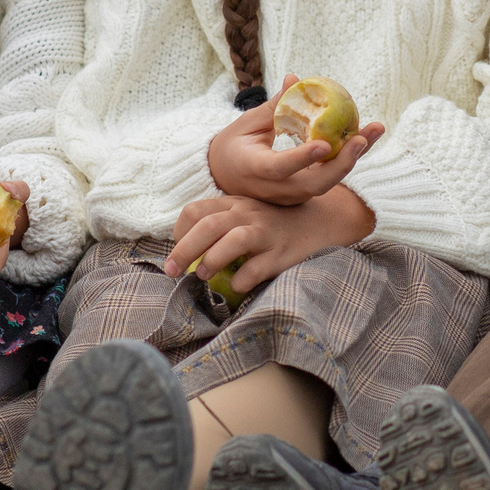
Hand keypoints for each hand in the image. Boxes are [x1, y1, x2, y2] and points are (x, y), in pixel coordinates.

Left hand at [163, 186, 375, 295]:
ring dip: (213, 259)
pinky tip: (237, 285)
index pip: (195, 210)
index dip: (180, 233)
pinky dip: (242, 279)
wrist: (318, 223)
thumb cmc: (271, 224)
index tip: (177, 253)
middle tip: (171, 271)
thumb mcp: (244, 214)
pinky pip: (257, 269)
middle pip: (208, 226)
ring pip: (234, 240)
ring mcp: (266, 233)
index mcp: (233, 204)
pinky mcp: (281, 254)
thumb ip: (217, 225)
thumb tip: (182, 254)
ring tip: (204, 275)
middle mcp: (248, 214)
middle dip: (184, 250)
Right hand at [206, 72, 386, 204]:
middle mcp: (276, 189)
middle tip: (363, 137)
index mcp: (255, 170)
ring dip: (353, 158)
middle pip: (315, 184)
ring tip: (375, 129)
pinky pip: (328, 178)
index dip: (303, 158)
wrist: (223, 177)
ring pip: (327, 183)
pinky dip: (346, 158)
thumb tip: (295, 79)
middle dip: (344, 162)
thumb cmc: (234, 145)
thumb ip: (274, 106)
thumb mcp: (247, 124)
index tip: (323, 144)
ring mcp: (291, 196)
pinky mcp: (303, 195)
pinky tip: (364, 135)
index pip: (281, 168)